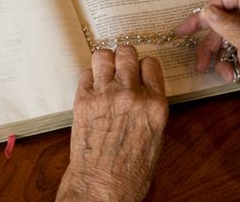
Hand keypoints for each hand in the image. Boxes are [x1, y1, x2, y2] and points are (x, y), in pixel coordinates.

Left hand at [56, 45, 167, 201]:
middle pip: (127, 53)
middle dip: (124, 56)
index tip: (139, 70)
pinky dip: (90, 77)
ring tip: (105, 69)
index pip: (151, 64)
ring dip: (105, 60)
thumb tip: (145, 92)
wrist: (102, 185)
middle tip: (121, 63)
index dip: (144, 65)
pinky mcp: (83, 100)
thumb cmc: (130, 171)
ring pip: (103, 55)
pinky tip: (93, 87)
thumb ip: (151, 109)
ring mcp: (105, 95)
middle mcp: (131, 95)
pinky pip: (86, 74)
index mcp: (154, 104)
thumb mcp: (155, 138)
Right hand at [176, 0, 239, 200]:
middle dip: (207, 28)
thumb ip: (229, 25)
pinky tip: (224, 74)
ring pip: (224, 35)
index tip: (203, 14)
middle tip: (184, 32)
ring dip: (211, 49)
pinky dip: (221, 62)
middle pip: (227, 15)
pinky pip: (227, 51)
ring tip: (202, 65)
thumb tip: (209, 11)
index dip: (219, 0)